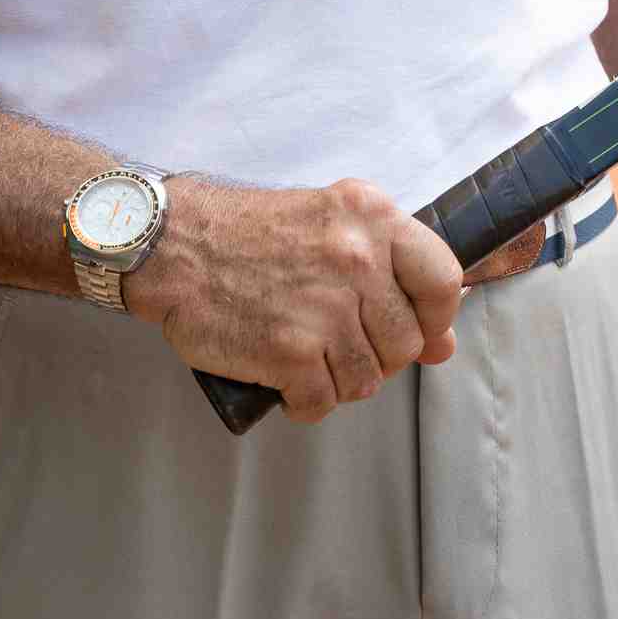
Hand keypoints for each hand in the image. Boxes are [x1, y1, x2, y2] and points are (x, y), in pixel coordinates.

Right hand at [124, 175, 462, 423]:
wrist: (174, 244)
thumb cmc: (250, 232)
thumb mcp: (330, 223)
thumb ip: (391, 272)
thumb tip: (443, 343)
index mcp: (372, 216)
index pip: (443, 279)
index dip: (436, 316)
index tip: (418, 327)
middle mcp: (357, 259)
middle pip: (406, 342)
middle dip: (379, 354)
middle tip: (340, 342)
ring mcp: (325, 307)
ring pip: (367, 379)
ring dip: (340, 380)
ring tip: (310, 357)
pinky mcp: (290, 351)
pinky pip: (322, 402)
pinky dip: (305, 401)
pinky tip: (286, 379)